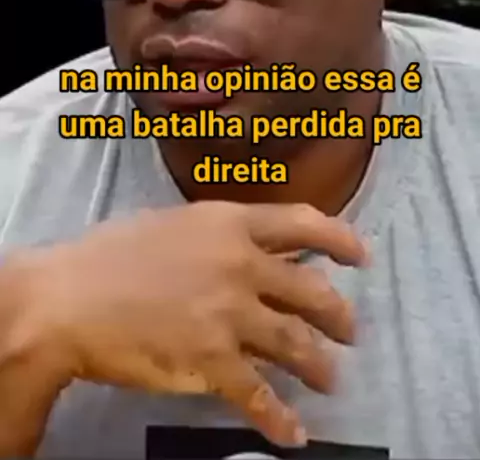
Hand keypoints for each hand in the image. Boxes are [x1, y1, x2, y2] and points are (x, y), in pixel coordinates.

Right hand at [2, 202, 366, 452]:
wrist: (70, 300)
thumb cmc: (110, 255)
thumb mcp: (173, 224)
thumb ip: (218, 235)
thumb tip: (251, 248)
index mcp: (229, 223)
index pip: (303, 222)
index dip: (340, 239)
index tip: (362, 257)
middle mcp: (240, 264)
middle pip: (311, 290)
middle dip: (338, 315)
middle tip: (350, 331)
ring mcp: (230, 314)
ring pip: (296, 344)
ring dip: (318, 367)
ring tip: (330, 380)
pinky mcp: (213, 361)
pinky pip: (259, 395)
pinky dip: (280, 418)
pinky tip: (293, 433)